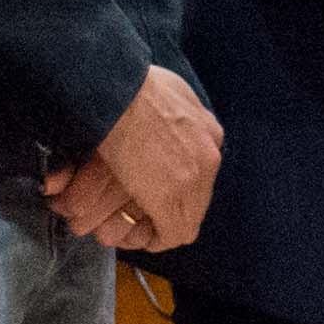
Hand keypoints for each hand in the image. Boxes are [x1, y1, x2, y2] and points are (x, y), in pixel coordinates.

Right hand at [48, 66, 222, 253]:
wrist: (114, 92)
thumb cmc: (128, 84)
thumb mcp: (169, 89)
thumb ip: (177, 108)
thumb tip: (171, 112)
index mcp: (209, 130)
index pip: (202, 172)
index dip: (180, 185)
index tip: (159, 190)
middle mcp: (208, 155)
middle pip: (198, 198)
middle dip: (175, 208)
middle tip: (149, 214)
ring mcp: (192, 179)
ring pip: (188, 218)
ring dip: (165, 225)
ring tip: (144, 231)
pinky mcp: (170, 200)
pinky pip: (173, 233)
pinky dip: (157, 239)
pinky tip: (140, 238)